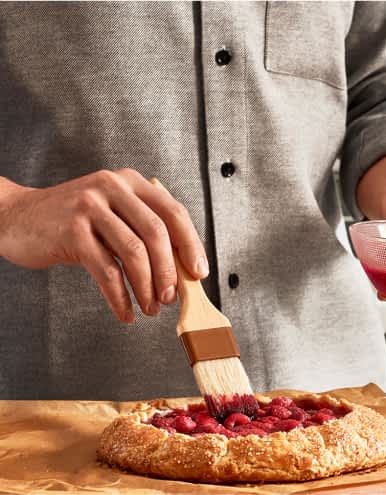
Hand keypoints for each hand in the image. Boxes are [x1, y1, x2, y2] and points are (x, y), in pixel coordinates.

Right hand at [0, 170, 208, 322]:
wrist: (16, 217)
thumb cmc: (72, 222)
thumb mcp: (113, 214)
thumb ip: (143, 232)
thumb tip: (181, 270)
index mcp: (131, 182)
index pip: (173, 212)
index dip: (191, 245)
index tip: (199, 273)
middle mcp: (112, 187)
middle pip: (157, 234)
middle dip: (169, 272)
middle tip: (171, 297)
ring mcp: (90, 207)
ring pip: (133, 253)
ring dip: (146, 287)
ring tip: (150, 307)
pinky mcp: (71, 231)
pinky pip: (106, 270)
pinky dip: (120, 297)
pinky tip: (125, 311)